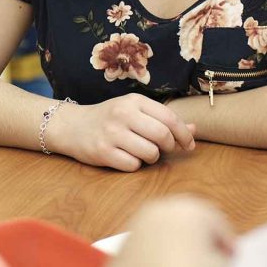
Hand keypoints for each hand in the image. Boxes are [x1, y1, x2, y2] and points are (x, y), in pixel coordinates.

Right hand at [48, 93, 195, 170]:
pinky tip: (125, 157)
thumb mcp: (134, 111)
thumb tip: (194, 128)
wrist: (72, 126)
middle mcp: (122, 114)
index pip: (169, 118)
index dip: (184, 134)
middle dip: (169, 147)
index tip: (188, 145)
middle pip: (162, 135)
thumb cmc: (110, 119)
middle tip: (164, 149)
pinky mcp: (103, 151)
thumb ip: (162, 119)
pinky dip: (134, 165)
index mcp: (133, 101)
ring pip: (150, 153)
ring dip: (152, 158)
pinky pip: (133, 165)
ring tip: (142, 152)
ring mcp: (111, 133)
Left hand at [109, 196, 234, 266]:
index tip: (229, 256)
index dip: (226, 240)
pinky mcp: (119, 252)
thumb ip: (220, 252)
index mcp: (186, 209)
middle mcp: (156, 211)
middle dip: (197, 237)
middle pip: (183, 220)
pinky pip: (140, 250)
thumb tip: (214, 255)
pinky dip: (150, 258)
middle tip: (210, 259)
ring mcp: (132, 229)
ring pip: (158, 232)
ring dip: (171, 244)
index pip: (214, 219)